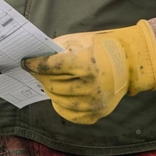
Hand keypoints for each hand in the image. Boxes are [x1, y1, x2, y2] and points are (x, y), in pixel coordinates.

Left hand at [21, 19, 155, 124]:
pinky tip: (62, 92)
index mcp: (85, 65)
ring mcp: (93, 103)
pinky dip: (61, 103)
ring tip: (51, 79)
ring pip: (57, 98)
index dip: (35, 64)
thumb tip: (34, 58)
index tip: (26, 62)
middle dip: (40, 76)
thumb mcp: (77, 41)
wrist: (129, 62)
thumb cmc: (100, 48)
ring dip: (50, 88)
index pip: (50, 67)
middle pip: (51, 84)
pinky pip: (68, 113)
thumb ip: (55, 50)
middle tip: (36, 70)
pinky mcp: (95, 114)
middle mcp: (90, 87)